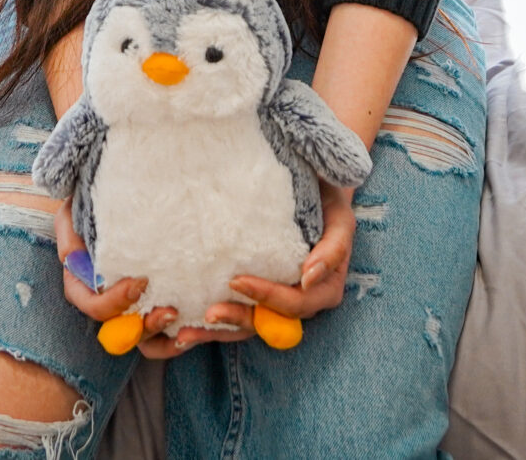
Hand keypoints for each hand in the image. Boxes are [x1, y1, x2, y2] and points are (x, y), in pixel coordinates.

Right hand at [55, 198, 188, 351]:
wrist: (121, 193)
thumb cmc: (93, 202)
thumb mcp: (74, 213)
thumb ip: (70, 233)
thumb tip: (71, 257)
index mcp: (82, 282)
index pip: (92, 305)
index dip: (113, 303)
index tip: (140, 283)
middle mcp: (105, 296)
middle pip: (120, 327)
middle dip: (144, 326)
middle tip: (169, 311)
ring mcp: (130, 301)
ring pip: (142, 331)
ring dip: (160, 331)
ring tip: (180, 316)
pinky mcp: (153, 298)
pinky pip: (160, 327)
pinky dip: (172, 335)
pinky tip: (190, 328)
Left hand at [192, 180, 352, 350]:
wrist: (317, 189)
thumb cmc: (329, 202)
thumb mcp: (340, 220)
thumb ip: (333, 249)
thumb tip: (308, 278)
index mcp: (323, 290)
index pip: (293, 304)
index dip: (267, 297)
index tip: (237, 281)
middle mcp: (300, 301)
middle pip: (267, 322)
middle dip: (236, 321)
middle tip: (208, 313)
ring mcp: (276, 301)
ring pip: (248, 325)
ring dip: (218, 332)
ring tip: (186, 334)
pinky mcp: (257, 296)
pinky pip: (237, 314)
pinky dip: (213, 325)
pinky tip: (184, 328)